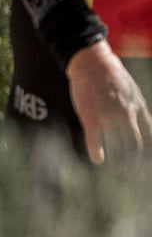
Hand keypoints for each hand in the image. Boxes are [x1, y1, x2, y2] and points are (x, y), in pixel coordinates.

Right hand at [67, 41, 151, 165]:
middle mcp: (126, 114)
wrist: (91, 63)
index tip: (145, 165)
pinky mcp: (91, 116)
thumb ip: (137, 111)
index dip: (149, 154)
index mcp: (139, 109)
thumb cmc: (112, 77)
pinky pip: (95, 140)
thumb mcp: (132, 93)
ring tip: (118, 170)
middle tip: (130, 174)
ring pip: (119, 146)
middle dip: (135, 163)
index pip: (150, 137)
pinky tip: (98, 159)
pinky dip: (97, 152)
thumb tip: (142, 128)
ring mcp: (109, 115)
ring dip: (119, 161)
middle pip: (136, 146)